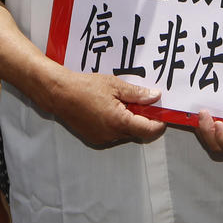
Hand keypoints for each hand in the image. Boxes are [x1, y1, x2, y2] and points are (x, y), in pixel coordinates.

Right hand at [49, 70, 165, 146]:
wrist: (60, 93)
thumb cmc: (85, 87)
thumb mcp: (114, 85)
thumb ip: (137, 93)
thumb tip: (155, 97)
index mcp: (119, 122)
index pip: (149, 130)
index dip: (159, 123)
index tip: (163, 113)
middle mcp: (112, 135)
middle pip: (137, 132)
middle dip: (142, 118)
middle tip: (141, 101)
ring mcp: (102, 138)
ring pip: (125, 133)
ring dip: (128, 121)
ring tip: (120, 101)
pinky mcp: (94, 138)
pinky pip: (112, 133)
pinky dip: (116, 123)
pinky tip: (109, 107)